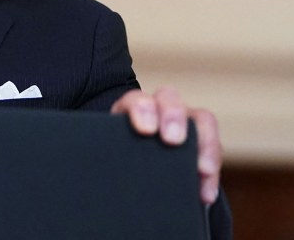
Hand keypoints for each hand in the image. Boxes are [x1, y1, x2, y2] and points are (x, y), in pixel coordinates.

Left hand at [111, 87, 221, 204]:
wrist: (128, 174)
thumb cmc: (113, 160)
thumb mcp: (107, 153)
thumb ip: (103, 153)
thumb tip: (80, 168)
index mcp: (130, 111)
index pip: (135, 100)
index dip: (141, 109)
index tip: (144, 129)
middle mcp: (159, 111)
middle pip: (170, 99)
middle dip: (173, 116)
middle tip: (172, 139)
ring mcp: (183, 125)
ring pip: (200, 119)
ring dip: (204, 142)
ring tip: (201, 170)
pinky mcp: (200, 146)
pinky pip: (212, 150)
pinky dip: (212, 172)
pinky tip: (205, 194)